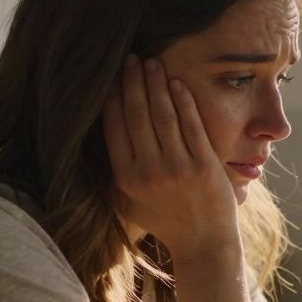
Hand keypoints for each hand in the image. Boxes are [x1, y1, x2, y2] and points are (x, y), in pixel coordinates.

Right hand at [103, 55, 238, 259]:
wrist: (204, 243)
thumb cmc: (166, 221)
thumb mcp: (129, 203)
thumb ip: (115, 172)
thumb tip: (97, 136)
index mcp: (126, 179)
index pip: (114, 127)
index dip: (112, 97)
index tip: (110, 75)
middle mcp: (149, 172)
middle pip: (136, 115)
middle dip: (131, 82)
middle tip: (129, 58)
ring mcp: (178, 168)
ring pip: (163, 115)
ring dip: (155, 84)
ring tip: (151, 62)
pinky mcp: (204, 165)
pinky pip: (191, 125)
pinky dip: (183, 100)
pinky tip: (176, 82)